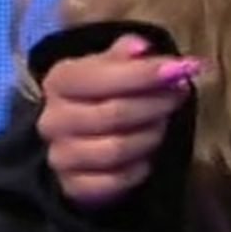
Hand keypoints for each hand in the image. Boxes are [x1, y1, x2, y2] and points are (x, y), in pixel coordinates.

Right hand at [37, 34, 201, 207]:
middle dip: (153, 105)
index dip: (140, 74)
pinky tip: (145, 159)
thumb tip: (140, 45)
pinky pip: (116, 180)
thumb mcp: (106, 71)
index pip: (97, 76)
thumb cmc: (98, 100)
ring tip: (160, 127)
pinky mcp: (72, 186)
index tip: (179, 69)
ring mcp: (59, 154)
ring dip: (148, 137)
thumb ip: (122, 57)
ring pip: (116, 149)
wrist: (77, 145)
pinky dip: (138, 170)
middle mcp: (52, 118)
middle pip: (112, 113)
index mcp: (57, 82)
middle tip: (177, 96)